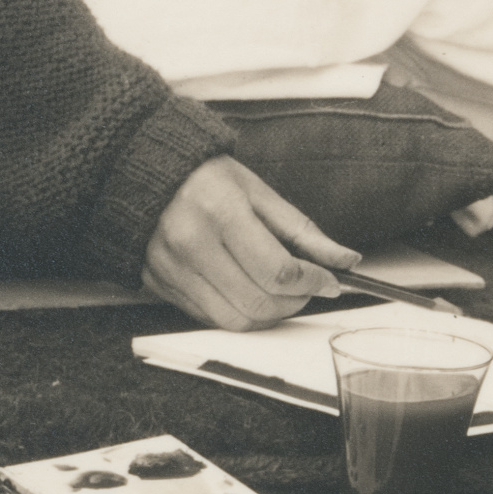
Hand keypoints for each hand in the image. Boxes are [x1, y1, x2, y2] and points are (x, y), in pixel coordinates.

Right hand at [143, 155, 360, 329]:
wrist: (147, 172)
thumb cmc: (207, 177)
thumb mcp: (259, 191)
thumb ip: (303, 230)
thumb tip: (346, 260)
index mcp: (221, 212)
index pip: (277, 270)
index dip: (313, 282)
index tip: (329, 281)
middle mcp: (192, 245)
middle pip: (258, 302)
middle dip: (295, 302)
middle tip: (307, 287)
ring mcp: (172, 270)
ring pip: (235, 321)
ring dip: (270, 316)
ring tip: (280, 293)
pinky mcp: (161, 287)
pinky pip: (210, 319)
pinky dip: (239, 314)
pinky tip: (248, 292)